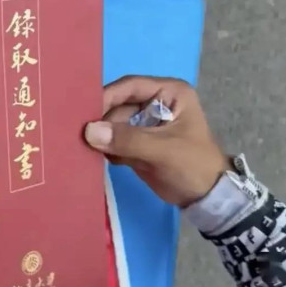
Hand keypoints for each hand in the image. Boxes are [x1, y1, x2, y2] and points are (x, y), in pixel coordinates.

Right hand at [84, 76, 229, 206]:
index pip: (130, 86)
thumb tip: (89, 131)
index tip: (85, 113)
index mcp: (168, 93)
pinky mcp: (137, 144)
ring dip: (100, 137)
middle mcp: (155, 103)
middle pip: (117, 105)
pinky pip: (114, 141)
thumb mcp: (163, 150)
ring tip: (84, 148)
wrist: (206, 199)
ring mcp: (144, 125)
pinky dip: (104, 149)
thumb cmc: (193, 166)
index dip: (107, 97)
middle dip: (101, 120)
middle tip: (79, 134)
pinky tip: (95, 158)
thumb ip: (127, 139)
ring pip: (112, 124)